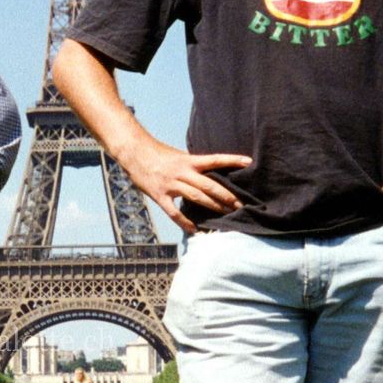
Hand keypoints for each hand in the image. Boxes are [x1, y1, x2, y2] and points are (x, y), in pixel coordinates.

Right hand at [119, 138, 250, 232]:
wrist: (134, 152)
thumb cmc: (158, 153)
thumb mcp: (179, 156)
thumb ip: (193, 166)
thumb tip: (211, 173)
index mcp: (188, 160)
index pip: (214, 159)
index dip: (231, 160)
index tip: (248, 162)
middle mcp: (182, 172)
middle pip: (209, 184)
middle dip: (227, 196)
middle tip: (241, 205)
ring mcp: (170, 184)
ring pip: (196, 197)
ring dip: (213, 206)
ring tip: (227, 215)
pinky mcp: (159, 195)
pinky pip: (174, 212)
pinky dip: (185, 222)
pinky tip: (194, 230)